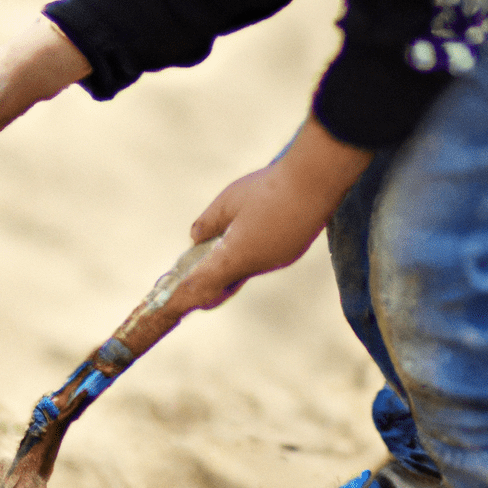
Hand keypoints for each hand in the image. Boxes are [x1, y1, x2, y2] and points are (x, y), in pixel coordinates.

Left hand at [168, 114, 373, 313]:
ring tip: (209, 256)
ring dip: (226, 268)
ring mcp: (278, 259)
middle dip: (204, 286)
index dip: (184, 298)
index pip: (203, 286)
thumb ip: (209, 222)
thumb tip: (196, 238)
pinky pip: (261, 260)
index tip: (169, 306)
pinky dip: (245, 256)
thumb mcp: (228, 201)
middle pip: (224, 285)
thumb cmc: (269, 188)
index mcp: (237, 256)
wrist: (317, 181)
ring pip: (244, 271)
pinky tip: (241, 239)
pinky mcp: (290, 251)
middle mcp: (258, 265)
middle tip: (185, 285)